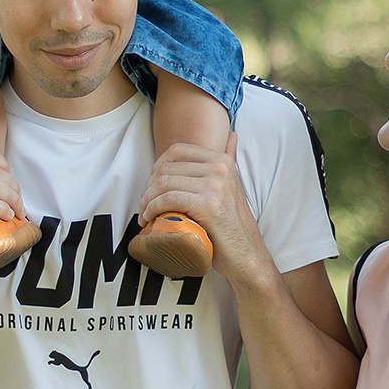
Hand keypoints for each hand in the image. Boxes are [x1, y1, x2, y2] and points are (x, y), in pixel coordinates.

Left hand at [136, 134, 266, 281]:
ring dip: (146, 200)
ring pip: (164, 183)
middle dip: (148, 187)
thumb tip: (232, 135)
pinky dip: (152, 208)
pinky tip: (150, 219)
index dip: (156, 166)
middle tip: (144, 205)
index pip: (177, 150)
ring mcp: (215, 185)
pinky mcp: (208, 205)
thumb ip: (230, 159)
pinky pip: (168, 199)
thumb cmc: (231, 224)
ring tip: (145, 214)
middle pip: (167, 168)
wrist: (245, 253)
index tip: (150, 186)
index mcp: (222, 160)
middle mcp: (220, 168)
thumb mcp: (232, 186)